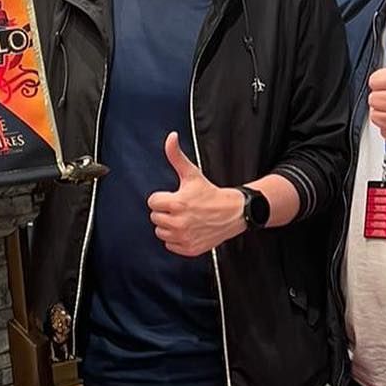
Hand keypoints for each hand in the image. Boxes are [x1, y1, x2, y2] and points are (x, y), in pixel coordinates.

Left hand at [147, 133, 245, 256]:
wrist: (233, 213)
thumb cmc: (210, 193)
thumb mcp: (192, 174)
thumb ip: (176, 156)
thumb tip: (170, 137)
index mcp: (177, 204)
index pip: (152, 202)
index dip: (163, 198)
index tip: (175, 197)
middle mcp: (179, 223)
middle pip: (155, 218)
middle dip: (165, 212)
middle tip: (181, 208)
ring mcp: (184, 237)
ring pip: (161, 233)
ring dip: (169, 226)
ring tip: (184, 219)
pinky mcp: (189, 249)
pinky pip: (170, 245)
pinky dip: (176, 239)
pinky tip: (188, 230)